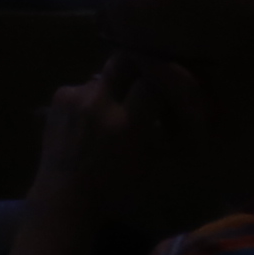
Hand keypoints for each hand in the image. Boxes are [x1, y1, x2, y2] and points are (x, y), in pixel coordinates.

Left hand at [18, 56, 197, 254]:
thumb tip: (194, 108)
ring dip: (120, 85)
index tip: (175, 92)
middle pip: (125, 59)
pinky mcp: (58, 96)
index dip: (169, 83)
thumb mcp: (158, 167)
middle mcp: (98, 102)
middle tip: (151, 82)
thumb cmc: (118, 189)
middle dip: (142, 66)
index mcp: (126, 123)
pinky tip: (98, 119)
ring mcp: (74, 96)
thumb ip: (177, 135)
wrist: (65, 195)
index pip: (154, 81)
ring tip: (123, 108)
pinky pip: (86, 86)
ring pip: (106, 73)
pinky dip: (98, 97)